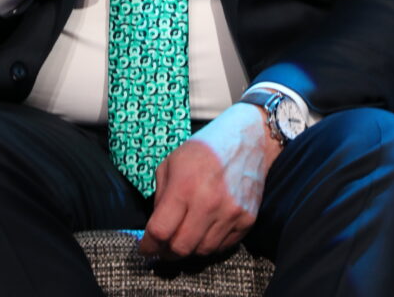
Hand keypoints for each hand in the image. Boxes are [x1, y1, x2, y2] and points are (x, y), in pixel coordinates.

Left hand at [139, 102, 281, 259]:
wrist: (248, 140)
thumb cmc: (205, 149)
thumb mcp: (172, 162)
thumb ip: (160, 196)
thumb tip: (156, 228)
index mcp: (184, 185)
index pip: (160, 230)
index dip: (148, 244)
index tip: (145, 248)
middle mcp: (208, 203)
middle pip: (181, 248)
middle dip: (167, 252)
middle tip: (163, 247)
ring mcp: (230, 213)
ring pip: (202, 251)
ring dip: (190, 248)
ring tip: (186, 235)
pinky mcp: (246, 220)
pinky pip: (223, 246)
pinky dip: (211, 243)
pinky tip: (205, 229)